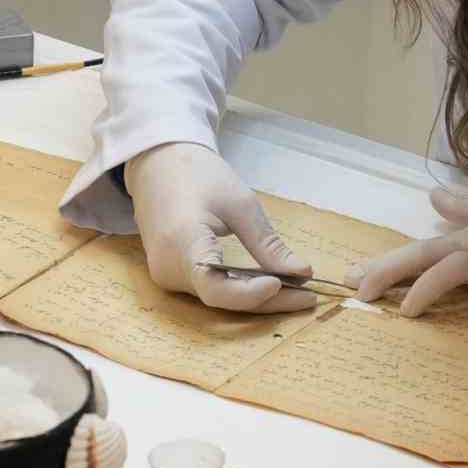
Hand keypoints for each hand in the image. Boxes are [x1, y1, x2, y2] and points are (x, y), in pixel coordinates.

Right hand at [126, 143, 315, 313]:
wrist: (158, 166)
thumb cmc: (198, 176)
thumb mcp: (240, 204)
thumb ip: (267, 244)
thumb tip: (303, 274)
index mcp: (182, 241)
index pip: (214, 286)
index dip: (249, 294)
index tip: (284, 283)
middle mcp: (168, 267)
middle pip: (221, 298)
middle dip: (267, 302)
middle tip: (309, 297)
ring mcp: (166, 276)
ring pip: (218, 299)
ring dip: (257, 300)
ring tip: (298, 293)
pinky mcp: (172, 276)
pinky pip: (209, 291)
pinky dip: (240, 291)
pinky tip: (270, 286)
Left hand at [348, 189, 467, 316]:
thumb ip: (462, 210)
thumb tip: (434, 196)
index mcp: (462, 240)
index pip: (415, 251)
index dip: (382, 263)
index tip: (348, 277)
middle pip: (424, 256)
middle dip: (390, 271)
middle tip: (360, 290)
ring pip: (457, 268)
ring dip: (430, 286)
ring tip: (407, 310)